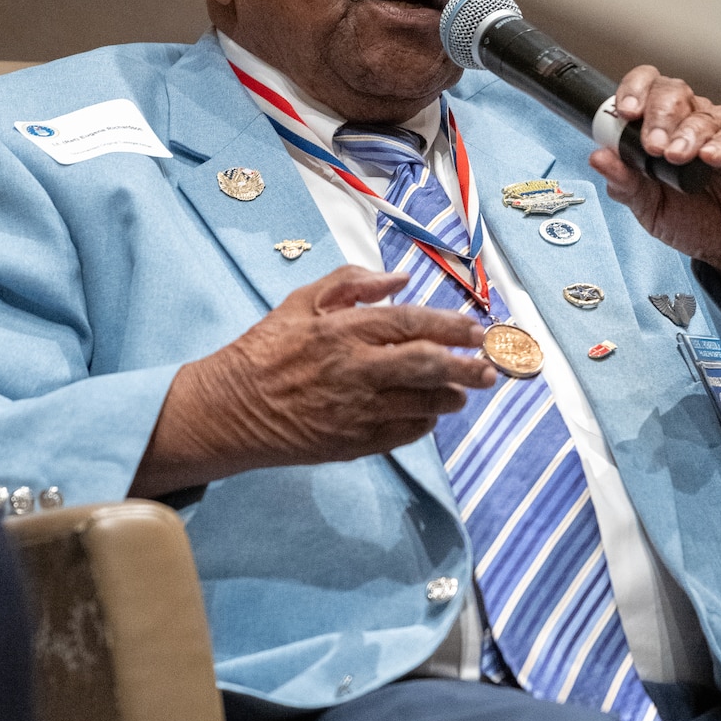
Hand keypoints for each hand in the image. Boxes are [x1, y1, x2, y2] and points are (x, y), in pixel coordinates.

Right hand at [132, 266, 496, 494]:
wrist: (231, 409)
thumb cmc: (266, 351)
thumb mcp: (300, 302)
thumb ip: (351, 283)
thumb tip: (399, 278)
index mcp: (342, 330)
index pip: (411, 323)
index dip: (452, 326)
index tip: (478, 330)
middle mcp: (354, 370)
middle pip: (427, 365)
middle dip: (466, 366)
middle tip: (489, 368)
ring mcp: (355, 410)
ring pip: (422, 403)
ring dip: (450, 397)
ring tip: (461, 391)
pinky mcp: (352, 442)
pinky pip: (404, 433)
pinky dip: (424, 422)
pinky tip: (428, 413)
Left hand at [590, 67, 720, 351]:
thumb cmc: (696, 222)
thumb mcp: (650, 208)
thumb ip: (625, 184)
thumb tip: (598, 157)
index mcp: (663, 129)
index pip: (646, 90)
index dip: (634, 92)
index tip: (624, 112)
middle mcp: (692, 121)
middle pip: (673, 93)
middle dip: (658, 116)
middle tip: (651, 146)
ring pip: (703, 114)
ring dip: (686, 134)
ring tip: (676, 157)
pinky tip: (710, 157)